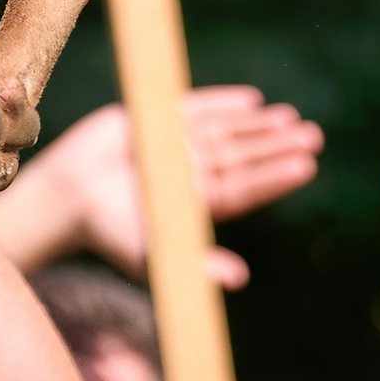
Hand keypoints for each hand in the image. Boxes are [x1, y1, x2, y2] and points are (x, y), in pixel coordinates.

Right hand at [13, 87, 323, 289]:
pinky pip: (196, 108)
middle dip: (276, 145)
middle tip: (313, 135)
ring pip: (226, 132)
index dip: (275, 175)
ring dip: (258, 124)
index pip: (246, 188)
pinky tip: (251, 100)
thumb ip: (195, 264)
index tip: (307, 164)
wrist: (66, 194)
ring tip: (291, 117)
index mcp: (196, 207)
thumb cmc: (107, 232)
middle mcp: (191, 175)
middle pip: (242, 156)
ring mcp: (175, 146)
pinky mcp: (153, 121)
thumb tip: (240, 280)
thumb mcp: (151, 254)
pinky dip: (223, 103)